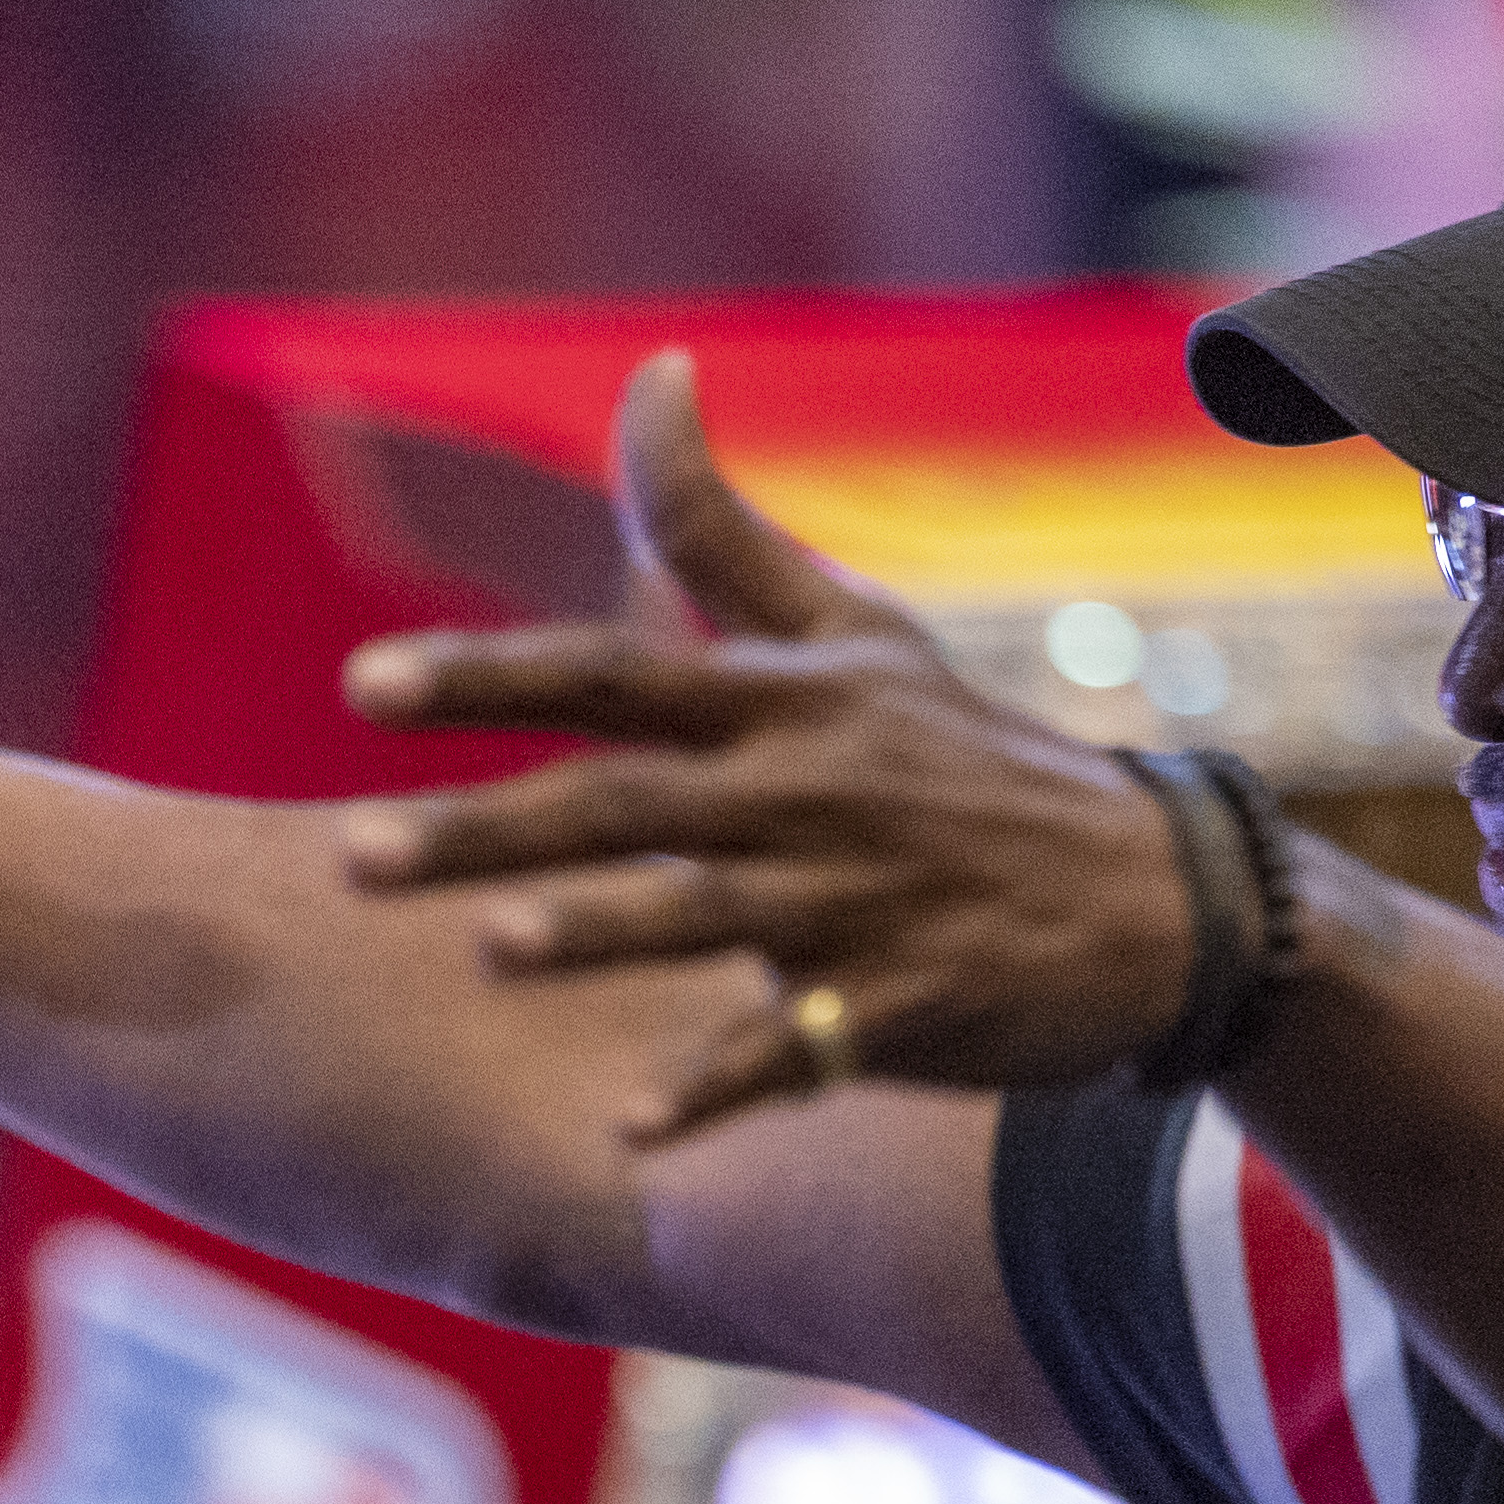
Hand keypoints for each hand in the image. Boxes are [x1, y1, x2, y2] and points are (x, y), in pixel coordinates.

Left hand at [329, 349, 1206, 1145]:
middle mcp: (799, 795)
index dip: (485, 678)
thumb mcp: (853, 630)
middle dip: (485, 829)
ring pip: (704, 919)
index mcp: (775, 705)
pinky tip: (630, 1133)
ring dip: (598, 934)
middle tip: (352, 855)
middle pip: (620, 806)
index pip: (609, 675)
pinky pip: (797, 1053)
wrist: (1151, 898)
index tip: (360, 687)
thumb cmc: (966, 755)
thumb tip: (647, 371)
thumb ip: (718, 527)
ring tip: (490, 948)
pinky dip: (719, 1088)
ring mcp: (852, 904)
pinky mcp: (902, 1004)